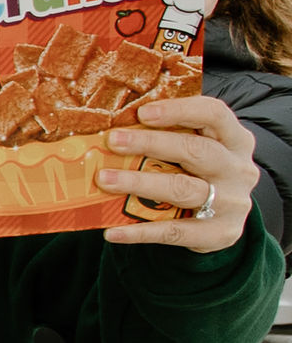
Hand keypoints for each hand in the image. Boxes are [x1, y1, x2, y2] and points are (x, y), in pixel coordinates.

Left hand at [103, 93, 265, 248]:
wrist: (224, 220)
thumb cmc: (198, 172)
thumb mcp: (196, 149)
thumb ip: (168, 135)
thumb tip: (112, 124)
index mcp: (235, 140)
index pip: (214, 114)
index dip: (179, 110)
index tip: (143, 112)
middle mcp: (238, 169)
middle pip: (197, 150)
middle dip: (151, 143)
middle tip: (113, 141)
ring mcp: (231, 202)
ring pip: (183, 189)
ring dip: (140, 183)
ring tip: (104, 179)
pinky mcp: (220, 233)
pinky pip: (175, 232)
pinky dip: (140, 231)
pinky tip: (112, 232)